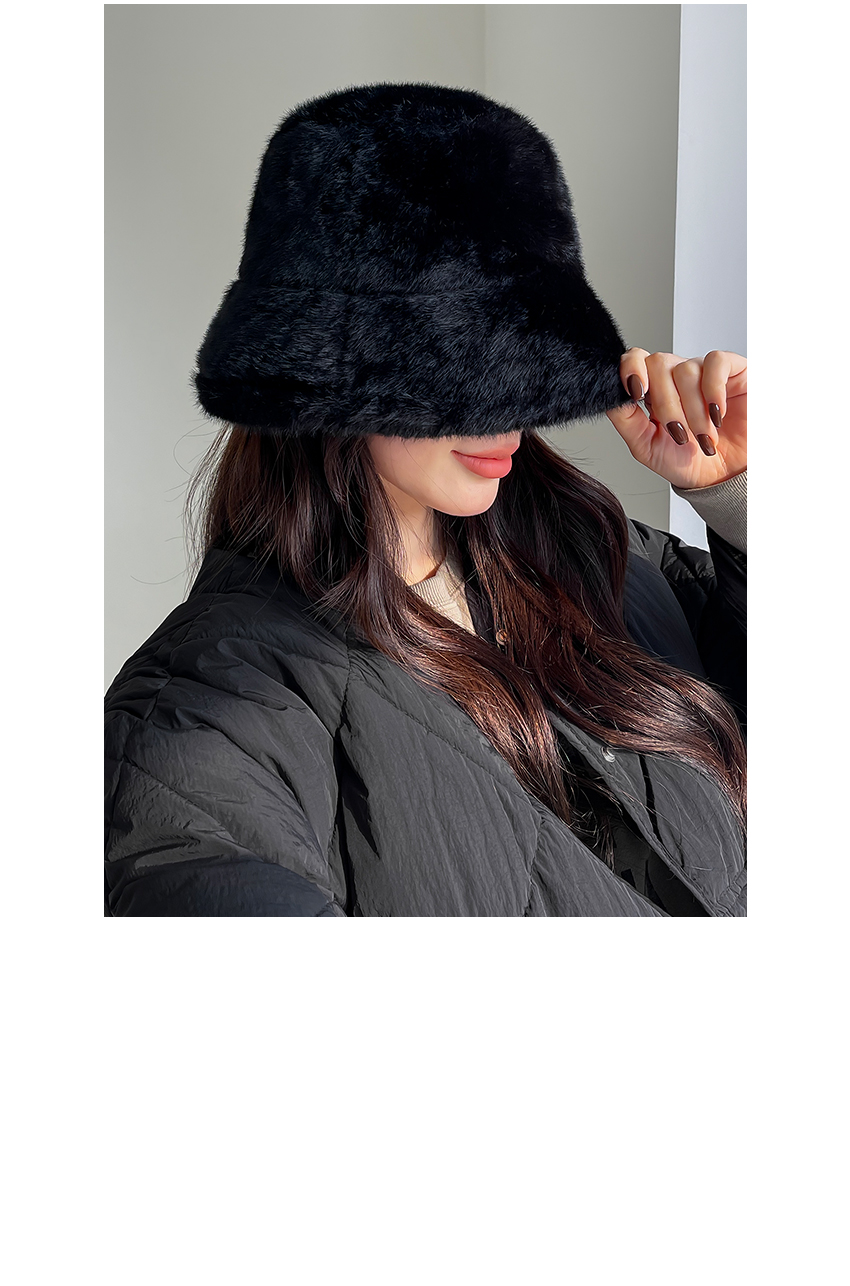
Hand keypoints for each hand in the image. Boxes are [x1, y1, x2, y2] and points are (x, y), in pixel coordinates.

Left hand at [606, 349, 746, 489]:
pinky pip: (716, 362)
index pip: (635, 359)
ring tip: (704, 437)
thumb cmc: (688, 462)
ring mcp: (704, 370)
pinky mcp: (733, 369)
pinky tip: (717, 414)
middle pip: (658, 364)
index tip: (637, 393)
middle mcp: (676, 375)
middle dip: (666, 404)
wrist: (725, 477)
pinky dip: (713, 390)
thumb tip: (614, 396)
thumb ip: (626, 419)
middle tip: (680, 435)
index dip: (631, 369)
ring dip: (693, 410)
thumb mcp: (647, 447)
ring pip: (686, 370)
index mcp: (653, 389)